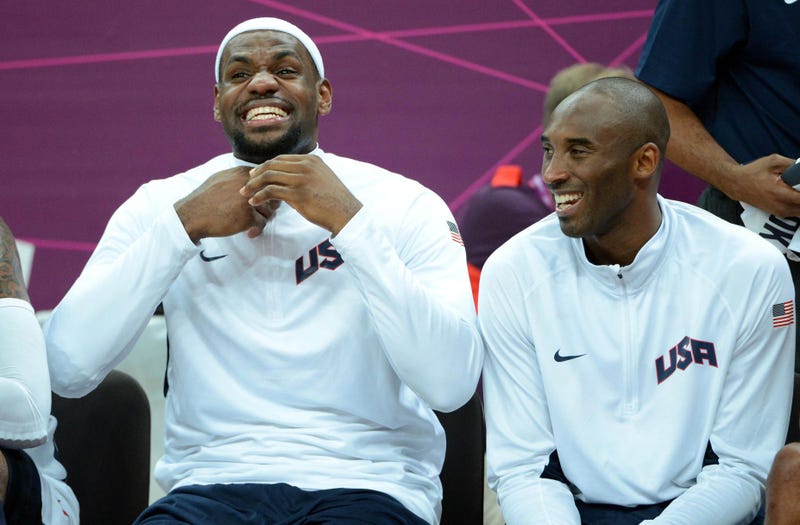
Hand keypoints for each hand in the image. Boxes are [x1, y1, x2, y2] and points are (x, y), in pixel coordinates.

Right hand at [174, 166, 278, 242]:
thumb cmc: (206, 198)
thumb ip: (240, 177)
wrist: (192, 215)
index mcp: (243, 172)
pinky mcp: (248, 216)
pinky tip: (248, 233)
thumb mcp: (221, 178)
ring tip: (248, 224)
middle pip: (271, 195)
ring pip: (269, 211)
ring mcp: (249, 200)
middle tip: (257, 215)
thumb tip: (258, 180)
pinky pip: (262, 224)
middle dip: (267, 206)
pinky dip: (256, 230)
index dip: (264, 194)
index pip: (266, 182)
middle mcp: (248, 184)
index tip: (256, 203)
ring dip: (261, 219)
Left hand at [241, 154, 361, 234]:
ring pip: (269, 177)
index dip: (265, 166)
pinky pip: (271, 192)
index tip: (255, 174)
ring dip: (254, 185)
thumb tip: (287, 180)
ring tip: (246, 193)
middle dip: (256, 174)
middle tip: (246, 183)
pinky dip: (259, 196)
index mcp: (311, 160)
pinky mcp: (298, 194)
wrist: (347, 214)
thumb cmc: (334, 201)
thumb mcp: (322, 179)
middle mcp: (306, 166)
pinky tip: (254, 202)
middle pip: (272, 165)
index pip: (281, 159)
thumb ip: (306, 174)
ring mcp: (302, 179)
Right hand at [720, 154, 799, 217]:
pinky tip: (797, 195)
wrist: (736, 184)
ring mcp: (780, 212)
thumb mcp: (773, 161)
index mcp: (780, 193)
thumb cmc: (754, 171)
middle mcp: (781, 206)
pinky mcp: (779, 214)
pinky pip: (798, 213)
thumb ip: (793, 165)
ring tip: (798, 189)